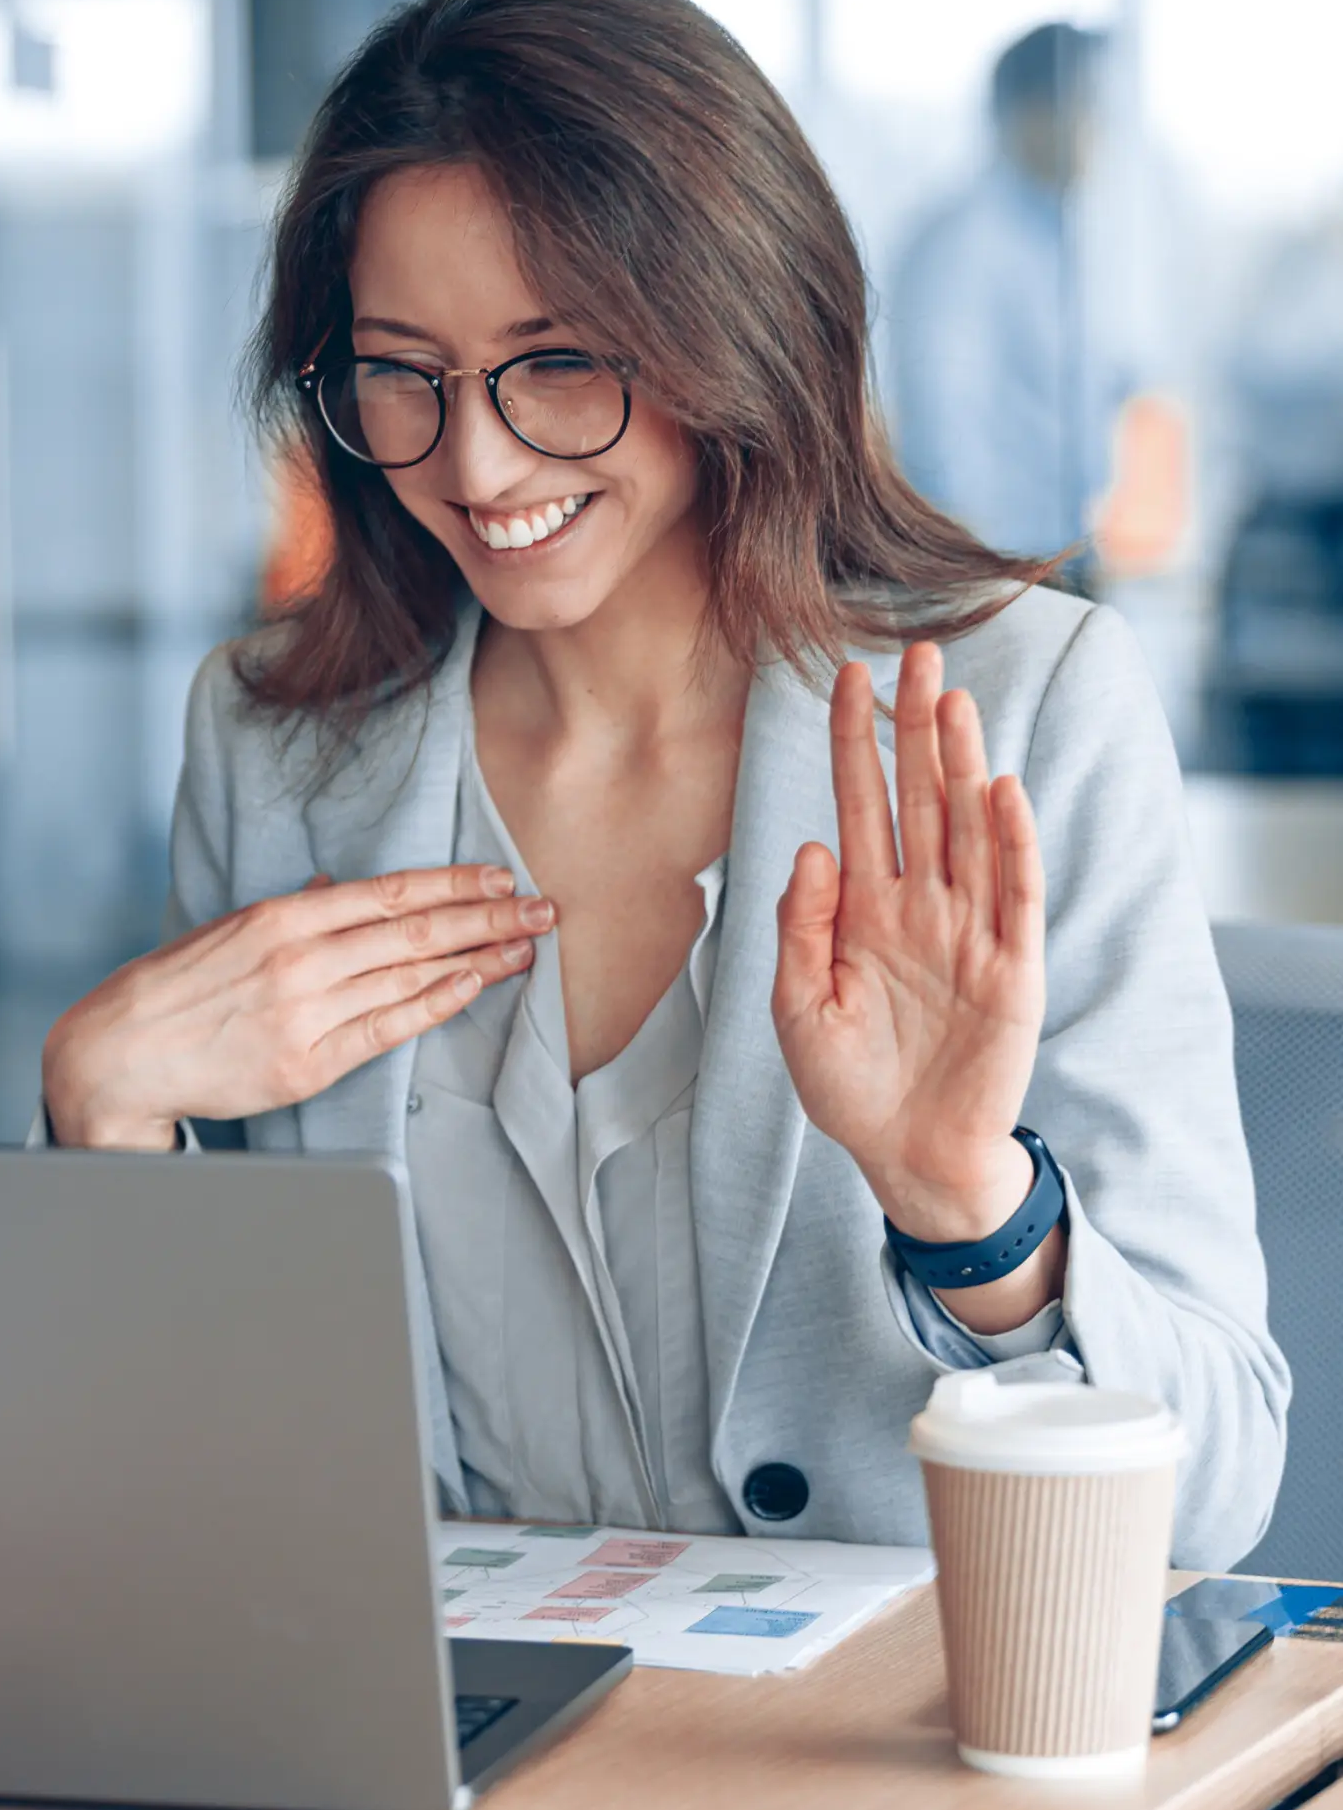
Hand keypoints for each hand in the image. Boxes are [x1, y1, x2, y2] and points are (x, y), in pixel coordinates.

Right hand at [42, 865, 553, 1149]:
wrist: (118, 1055)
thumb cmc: (174, 991)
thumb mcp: (227, 931)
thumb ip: (289, 911)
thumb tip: (331, 885)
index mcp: (282, 916)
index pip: (389, 892)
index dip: (454, 882)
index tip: (503, 875)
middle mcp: (299, 958)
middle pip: (415, 931)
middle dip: (487, 916)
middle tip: (544, 908)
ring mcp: (305, 1012)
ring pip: (410, 976)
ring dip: (478, 958)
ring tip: (527, 946)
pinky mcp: (306, 1063)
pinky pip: (386, 1029)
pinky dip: (436, 1005)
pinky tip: (475, 986)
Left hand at [771, 644, 1045, 1246]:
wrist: (909, 1156)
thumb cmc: (849, 1087)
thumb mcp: (797, 1011)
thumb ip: (799, 930)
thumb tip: (810, 846)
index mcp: (864, 908)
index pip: (859, 803)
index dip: (853, 741)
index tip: (845, 674)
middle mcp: (919, 905)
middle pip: (921, 797)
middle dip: (917, 726)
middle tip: (919, 652)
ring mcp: (969, 932)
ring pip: (969, 830)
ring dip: (963, 765)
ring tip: (955, 700)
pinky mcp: (1011, 969)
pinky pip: (1013, 895)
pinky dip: (1011, 843)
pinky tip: (1001, 790)